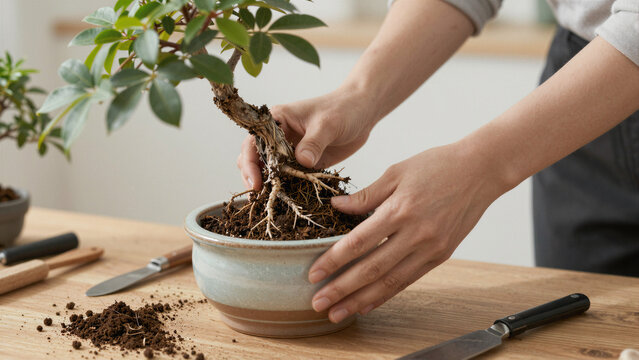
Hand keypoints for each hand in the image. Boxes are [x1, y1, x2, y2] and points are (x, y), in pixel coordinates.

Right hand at [237, 85, 379, 189]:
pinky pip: (288, 178)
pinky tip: (286, 200)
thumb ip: (314, 142)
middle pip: (254, 158)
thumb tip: (302, 161)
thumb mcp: (328, 124)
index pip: (253, 142)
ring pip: (269, 170)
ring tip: (269, 201)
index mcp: (277, 121)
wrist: (362, 112)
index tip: (257, 183)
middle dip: (252, 176)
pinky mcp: (303, 163)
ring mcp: (290, 151)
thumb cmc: (342, 109)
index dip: (250, 163)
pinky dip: (285, 188)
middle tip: (261, 195)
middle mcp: (278, 137)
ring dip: (267, 184)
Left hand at [307, 143, 508, 322]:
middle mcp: (416, 234)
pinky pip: (409, 280)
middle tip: (318, 302)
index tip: (314, 273)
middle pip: (372, 269)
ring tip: (339, 313)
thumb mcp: (396, 172)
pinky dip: (387, 294)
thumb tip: (336, 207)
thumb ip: (366, 195)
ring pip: (390, 281)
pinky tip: (368, 304)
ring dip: (361, 300)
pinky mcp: (441, 255)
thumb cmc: (438, 165)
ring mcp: (431, 248)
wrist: (481, 170)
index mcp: (400, 210)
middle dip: (342, 289)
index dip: (334, 261)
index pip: (359, 242)